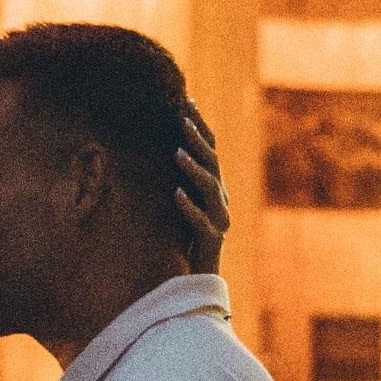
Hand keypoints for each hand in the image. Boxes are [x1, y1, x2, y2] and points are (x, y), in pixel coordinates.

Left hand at [174, 98, 230, 274]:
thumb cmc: (187, 239)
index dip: (200, 126)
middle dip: (198, 139)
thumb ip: (180, 178)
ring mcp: (219, 220)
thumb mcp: (182, 203)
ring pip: (211, 189)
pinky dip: (189, 207)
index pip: (210, 150)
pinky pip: (201, 221)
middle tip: (182, 118)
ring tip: (176, 152)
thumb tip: (160, 143)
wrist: (198, 278)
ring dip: (193, 169)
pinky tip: (175, 194)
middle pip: (213, 163)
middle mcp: (220, 200)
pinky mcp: (212, 241)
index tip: (186, 101)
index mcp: (214, 188)